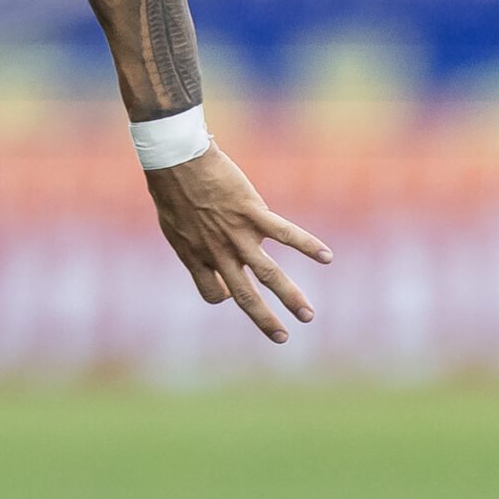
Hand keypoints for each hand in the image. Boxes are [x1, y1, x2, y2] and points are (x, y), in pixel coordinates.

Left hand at [146, 145, 332, 343]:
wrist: (177, 160)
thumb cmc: (171, 187)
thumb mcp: (172, 225)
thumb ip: (190, 241)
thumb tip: (203, 248)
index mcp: (196, 256)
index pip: (213, 293)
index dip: (223, 295)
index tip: (230, 293)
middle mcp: (218, 252)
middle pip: (245, 295)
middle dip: (265, 320)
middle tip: (283, 338)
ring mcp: (237, 234)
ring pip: (269, 274)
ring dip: (291, 297)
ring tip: (308, 315)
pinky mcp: (253, 213)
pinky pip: (285, 234)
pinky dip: (308, 246)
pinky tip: (327, 257)